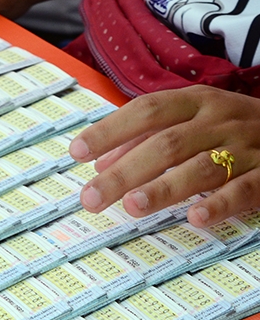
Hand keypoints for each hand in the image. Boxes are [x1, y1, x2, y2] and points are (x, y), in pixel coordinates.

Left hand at [68, 85, 259, 226]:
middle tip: (91, 198)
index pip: (146, 110)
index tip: (76, 152)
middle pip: (165, 144)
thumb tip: (99, 164)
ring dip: (164, 187)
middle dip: (124, 172)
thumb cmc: (232, 127)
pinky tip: (194, 217)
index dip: (110, 130)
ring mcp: (247, 147)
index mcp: (196, 102)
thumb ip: (145, 138)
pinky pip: (243, 189)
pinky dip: (219, 203)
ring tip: (131, 206)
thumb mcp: (193, 120)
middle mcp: (219, 120)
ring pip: (201, 167)